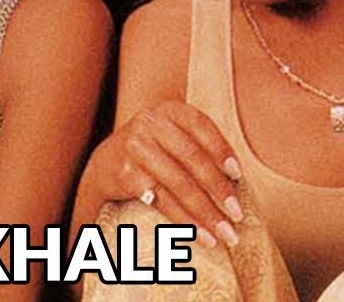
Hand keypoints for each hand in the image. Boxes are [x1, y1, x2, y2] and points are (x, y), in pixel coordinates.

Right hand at [84, 101, 243, 246]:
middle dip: (219, 189)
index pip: (201, 126)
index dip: (222, 151)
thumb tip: (236, 180)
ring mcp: (136, 147)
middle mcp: (150, 123)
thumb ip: (200, 147)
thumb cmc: (153, 150)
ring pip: (178, 183)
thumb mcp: (173, 135)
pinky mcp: (126, 173)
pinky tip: (198, 233)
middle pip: (192, 158)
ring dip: (205, 212)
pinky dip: (183, 220)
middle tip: (237, 214)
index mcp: (168, 110)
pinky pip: (162, 200)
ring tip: (222, 233)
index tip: (238, 176)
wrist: (104, 163)